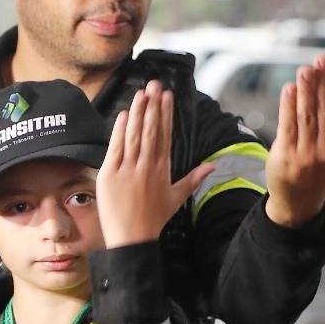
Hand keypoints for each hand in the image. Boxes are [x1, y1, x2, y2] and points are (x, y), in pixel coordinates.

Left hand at [98, 80, 213, 247]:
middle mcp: (147, 166)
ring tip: (140, 93)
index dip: (166, 113)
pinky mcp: (110, 174)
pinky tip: (124, 114)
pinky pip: (116, 148)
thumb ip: (194, 178)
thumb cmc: (154, 219)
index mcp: (163, 169)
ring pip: (134, 135)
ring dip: (138, 112)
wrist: (132, 238)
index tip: (167, 96)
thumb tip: (214, 165)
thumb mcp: (177, 198)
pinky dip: (120, 130)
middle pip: (151, 130)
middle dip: (153, 105)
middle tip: (154, 84)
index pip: (165, 135)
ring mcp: (128, 169)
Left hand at [266, 54, 324, 226]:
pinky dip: (289, 105)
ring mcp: (307, 153)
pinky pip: (288, 125)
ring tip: (305, 69)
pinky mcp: (286, 154)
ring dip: (306, 89)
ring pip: (307, 114)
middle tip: (321, 59)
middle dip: (323, 82)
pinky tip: (289, 88)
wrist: (298, 198)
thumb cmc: (322, 168)